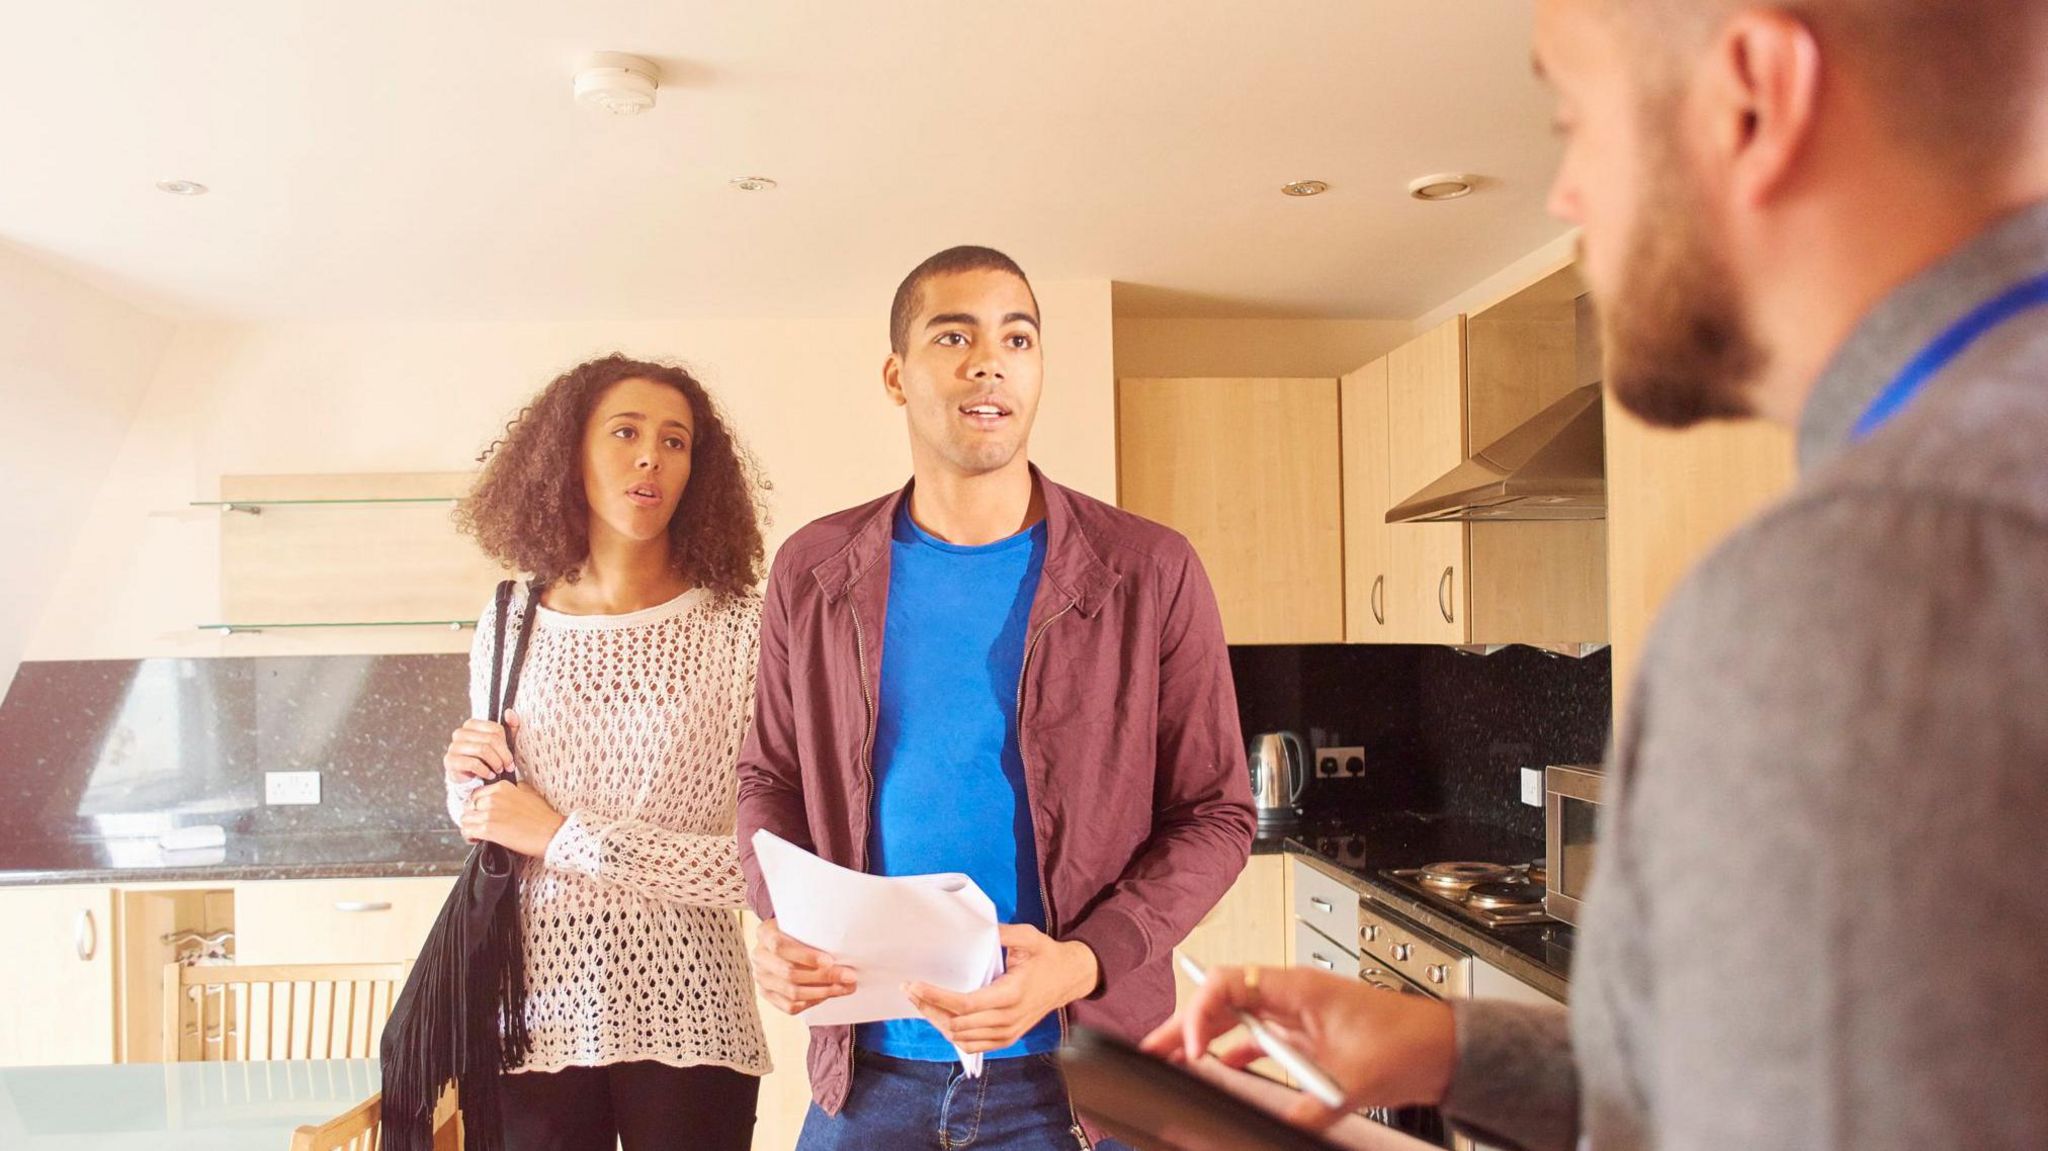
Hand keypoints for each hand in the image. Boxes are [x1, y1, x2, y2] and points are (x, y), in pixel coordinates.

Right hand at [443, 712, 523, 783]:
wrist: (470, 778)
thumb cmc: (488, 758)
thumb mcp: (503, 743)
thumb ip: (510, 727)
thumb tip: (509, 712)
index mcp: (471, 724)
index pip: (496, 729)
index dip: (506, 745)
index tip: (510, 758)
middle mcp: (460, 733)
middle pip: (490, 740)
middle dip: (503, 756)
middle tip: (508, 767)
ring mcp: (453, 746)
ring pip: (482, 750)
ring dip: (495, 763)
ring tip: (498, 770)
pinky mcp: (450, 761)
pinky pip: (473, 763)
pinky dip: (485, 771)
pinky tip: (489, 775)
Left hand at [458, 779, 564, 856]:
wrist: (551, 833)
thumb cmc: (543, 817)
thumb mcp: (530, 793)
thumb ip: (515, 789)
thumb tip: (508, 792)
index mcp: (502, 787)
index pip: (476, 794)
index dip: (477, 806)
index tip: (481, 813)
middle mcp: (493, 798)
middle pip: (469, 806)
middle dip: (473, 816)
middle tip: (479, 825)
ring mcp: (489, 813)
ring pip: (465, 819)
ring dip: (470, 827)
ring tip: (478, 834)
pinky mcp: (488, 829)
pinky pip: (467, 831)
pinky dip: (469, 837)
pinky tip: (478, 840)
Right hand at [752, 918, 856, 1015]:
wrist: (782, 940)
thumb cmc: (797, 930)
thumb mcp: (800, 923)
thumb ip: (814, 931)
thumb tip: (844, 948)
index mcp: (764, 933)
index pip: (780, 946)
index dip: (805, 956)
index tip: (829, 960)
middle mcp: (759, 957)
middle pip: (789, 972)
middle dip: (823, 977)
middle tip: (849, 976)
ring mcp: (761, 978)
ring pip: (792, 992)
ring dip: (823, 992)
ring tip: (845, 987)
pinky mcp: (767, 995)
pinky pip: (790, 1006)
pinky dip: (812, 1002)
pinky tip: (828, 995)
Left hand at [905, 924, 1099, 1053]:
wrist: (1070, 978)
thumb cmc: (1047, 956)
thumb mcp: (1029, 937)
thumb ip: (1004, 934)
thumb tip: (978, 927)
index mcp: (1012, 994)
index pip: (965, 1004)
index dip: (936, 997)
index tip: (914, 986)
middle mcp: (1008, 1019)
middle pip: (957, 1024)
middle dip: (929, 1008)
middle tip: (909, 991)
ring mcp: (1008, 1032)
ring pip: (961, 1038)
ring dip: (938, 1022)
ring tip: (921, 1002)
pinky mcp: (1008, 1039)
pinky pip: (973, 1045)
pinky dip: (953, 1034)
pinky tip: (941, 1017)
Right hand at [1138, 965, 1456, 1129]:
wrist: (1442, 1049)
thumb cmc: (1408, 1040)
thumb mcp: (1353, 1078)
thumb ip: (1309, 1108)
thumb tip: (1277, 1128)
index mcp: (1297, 988)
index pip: (1229, 984)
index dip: (1201, 1013)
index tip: (1194, 1049)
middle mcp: (1290, 997)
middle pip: (1221, 1001)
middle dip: (1183, 1025)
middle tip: (1151, 1050)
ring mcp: (1296, 1017)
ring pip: (1234, 1021)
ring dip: (1201, 1039)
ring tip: (1170, 1059)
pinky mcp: (1305, 1038)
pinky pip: (1256, 1041)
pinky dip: (1231, 1056)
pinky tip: (1217, 1073)